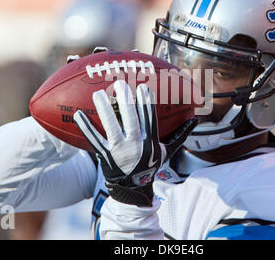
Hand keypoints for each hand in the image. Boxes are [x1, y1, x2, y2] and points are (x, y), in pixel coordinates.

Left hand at [73, 80, 197, 206]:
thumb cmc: (150, 166)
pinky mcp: (105, 156)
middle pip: (130, 119)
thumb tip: (196, 121)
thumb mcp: (167, 151)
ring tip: (98, 94)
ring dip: (104, 110)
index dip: (146, 103)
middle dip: (126, 101)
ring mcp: (119, 151)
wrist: (133, 190)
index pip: (149, 119)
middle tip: (120, 84)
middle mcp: (135, 145)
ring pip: (111, 127)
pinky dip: (86, 127)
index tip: (143, 87)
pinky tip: (78, 115)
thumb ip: (180, 135)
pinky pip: (94, 140)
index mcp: (150, 142)